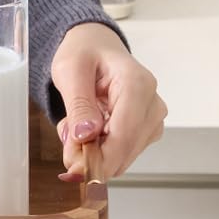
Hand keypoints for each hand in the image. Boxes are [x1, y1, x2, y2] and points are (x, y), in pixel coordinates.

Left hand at [49, 21, 165, 182]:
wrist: (96, 46)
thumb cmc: (84, 53)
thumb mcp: (69, 70)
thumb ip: (78, 104)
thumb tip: (86, 137)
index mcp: (138, 84)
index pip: (124, 136)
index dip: (99, 160)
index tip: (73, 171)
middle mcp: (153, 105)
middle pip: (123, 151)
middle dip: (89, 154)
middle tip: (65, 133)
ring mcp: (153, 120)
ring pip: (120, 158)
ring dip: (92, 150)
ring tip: (77, 121)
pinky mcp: (147, 131)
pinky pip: (120, 154)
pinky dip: (99, 147)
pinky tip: (89, 126)